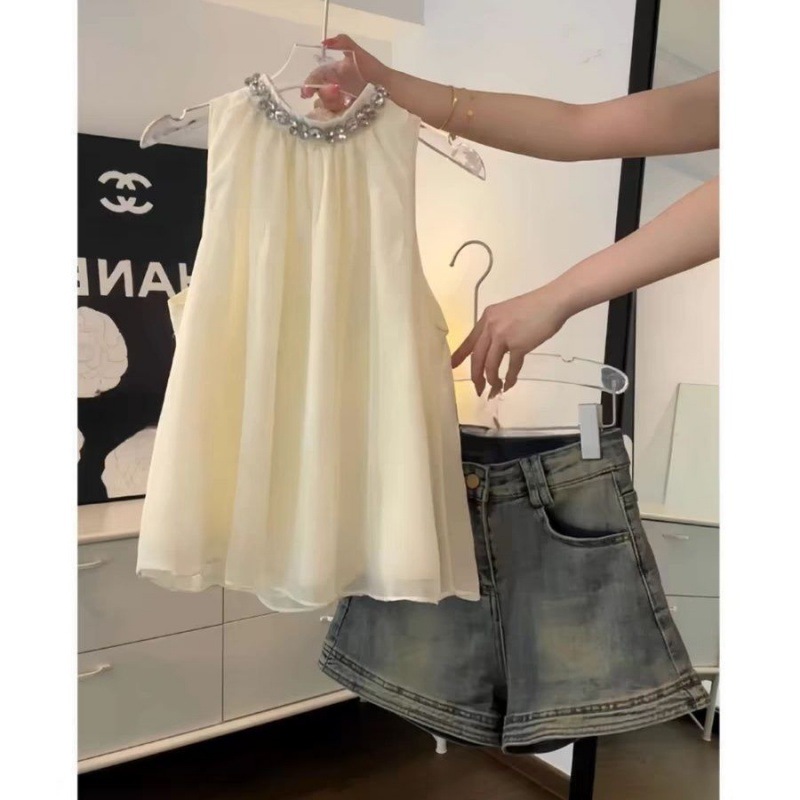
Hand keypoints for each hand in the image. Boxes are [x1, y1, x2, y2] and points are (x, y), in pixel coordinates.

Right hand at [302, 34, 387, 112]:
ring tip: (345, 99)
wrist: (388, 88)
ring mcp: (341, 102)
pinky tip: (346, 108)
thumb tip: (324, 43)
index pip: (316, 78)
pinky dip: (337, 114)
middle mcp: (335, 87)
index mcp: (334, 73)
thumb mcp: (358, 53)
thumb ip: (343, 42)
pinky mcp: (347, 114)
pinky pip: (335, 117)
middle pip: (319, 94)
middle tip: (336, 91)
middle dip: (325, 94)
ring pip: (326, 107)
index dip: (309, 84)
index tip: (307, 92)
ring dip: (332, 103)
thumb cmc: (373, 70)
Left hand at [450, 286, 570, 397]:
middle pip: (477, 357)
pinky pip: (511, 367)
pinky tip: (509, 385)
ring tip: (494, 390)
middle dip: (476, 377)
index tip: (451, 367)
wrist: (552, 302)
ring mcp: (503, 336)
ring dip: (492, 380)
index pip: (469, 341)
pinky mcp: (519, 345)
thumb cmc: (534, 307)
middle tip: (478, 389)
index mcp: (486, 318)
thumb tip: (494, 347)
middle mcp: (491, 327)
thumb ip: (497, 328)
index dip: (459, 356)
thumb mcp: (506, 313)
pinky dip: (509, 378)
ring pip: (490, 365)